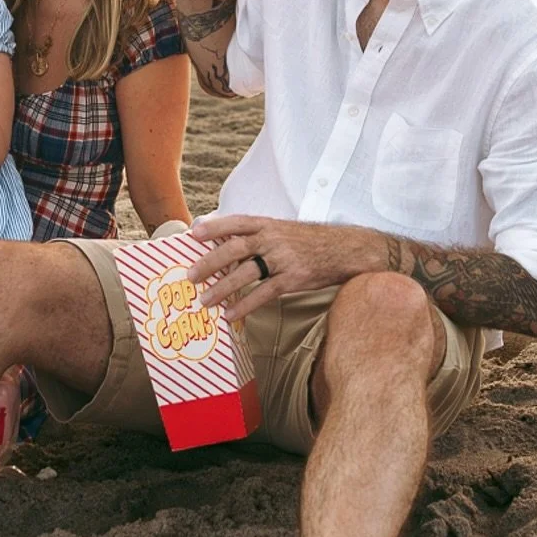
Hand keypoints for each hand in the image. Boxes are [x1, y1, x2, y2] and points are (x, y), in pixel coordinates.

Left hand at [187, 214, 369, 319]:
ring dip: (222, 287)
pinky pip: (263, 293)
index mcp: (268, 224)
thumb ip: (258, 236)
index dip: (214, 227)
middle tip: (191, 276)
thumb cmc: (310, 242)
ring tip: (205, 300)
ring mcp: (282, 258)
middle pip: (235, 248)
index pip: (236, 223)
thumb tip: (228, 247)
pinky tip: (231, 314)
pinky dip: (245, 304)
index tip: (193, 234)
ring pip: (245, 272)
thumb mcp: (283, 230)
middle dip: (210, 262)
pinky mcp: (293, 278)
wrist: (345, 250)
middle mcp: (273, 239)